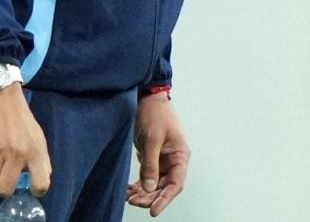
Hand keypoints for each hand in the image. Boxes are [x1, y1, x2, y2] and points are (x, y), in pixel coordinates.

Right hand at [0, 85, 50, 196]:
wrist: (0, 95)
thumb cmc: (20, 118)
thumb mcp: (37, 137)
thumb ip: (40, 160)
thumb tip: (41, 181)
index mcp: (35, 151)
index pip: (41, 183)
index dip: (35, 191)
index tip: (29, 189)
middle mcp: (17, 153)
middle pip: (5, 189)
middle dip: (2, 189)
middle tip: (2, 179)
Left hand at [126, 95, 188, 216]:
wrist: (149, 98)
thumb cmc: (155, 114)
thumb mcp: (152, 139)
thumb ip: (150, 164)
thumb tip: (150, 188)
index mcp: (180, 155)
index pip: (175, 183)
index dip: (165, 199)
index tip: (153, 211)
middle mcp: (174, 160)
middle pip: (165, 187)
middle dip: (150, 197)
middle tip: (133, 202)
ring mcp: (164, 160)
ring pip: (155, 184)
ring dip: (143, 193)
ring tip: (128, 197)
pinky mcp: (153, 158)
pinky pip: (148, 177)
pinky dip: (139, 185)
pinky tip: (129, 190)